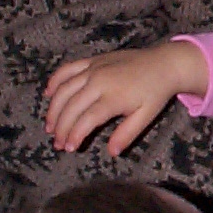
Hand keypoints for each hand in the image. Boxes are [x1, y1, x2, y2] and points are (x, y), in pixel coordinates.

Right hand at [44, 41, 207, 155]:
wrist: (164, 63)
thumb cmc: (155, 92)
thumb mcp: (146, 116)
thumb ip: (127, 133)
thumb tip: (112, 152)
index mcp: (114, 97)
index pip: (86, 120)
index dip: (74, 135)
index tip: (69, 148)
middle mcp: (99, 81)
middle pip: (71, 106)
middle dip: (61, 127)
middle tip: (58, 143)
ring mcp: (94, 68)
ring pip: (64, 89)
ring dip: (53, 109)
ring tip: (50, 127)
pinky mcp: (92, 60)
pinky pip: (68, 68)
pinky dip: (55, 80)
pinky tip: (48, 94)